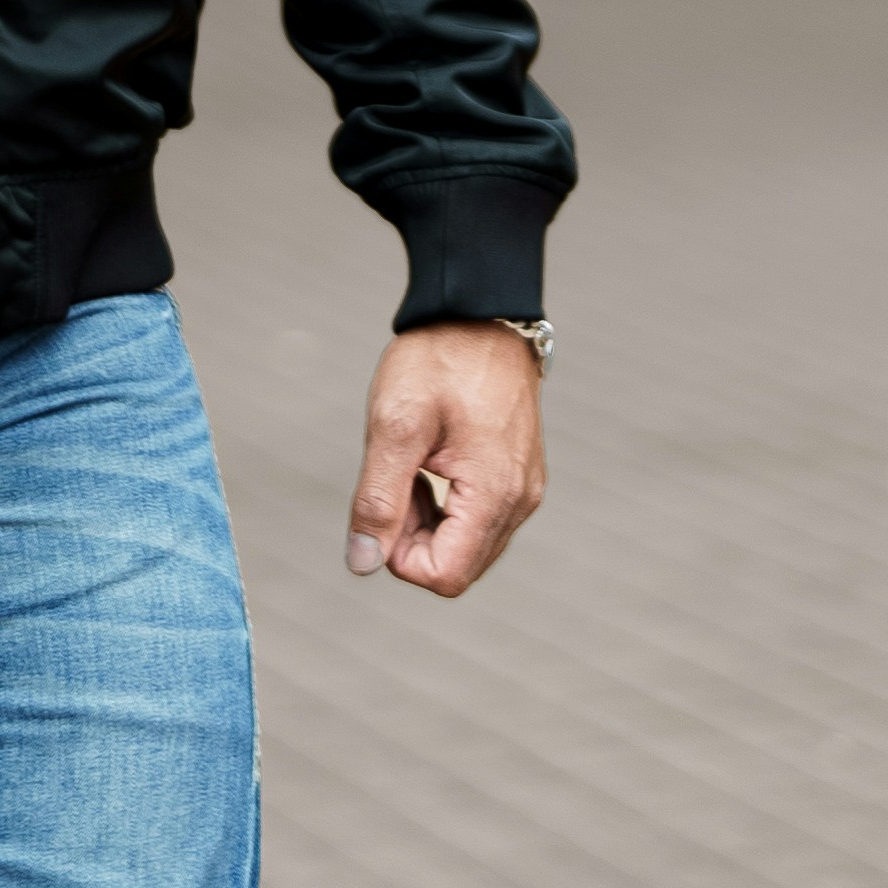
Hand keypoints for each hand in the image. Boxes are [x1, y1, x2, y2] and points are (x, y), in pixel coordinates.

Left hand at [346, 322, 544, 597]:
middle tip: (396, 475)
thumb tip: (363, 563)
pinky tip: (431, 462)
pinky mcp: (519, 476)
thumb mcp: (395, 424)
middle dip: (413, 537)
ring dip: (428, 521)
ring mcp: (524, 489)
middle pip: (457, 567)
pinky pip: (479, 520)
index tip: (384, 499)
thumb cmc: (439, 358)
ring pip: (467, 546)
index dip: (399, 554)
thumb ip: (378, 499)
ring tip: (413, 463)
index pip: (444, 576)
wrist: (478, 312)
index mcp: (495, 493)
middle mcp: (520, 501)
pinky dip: (446, 506)